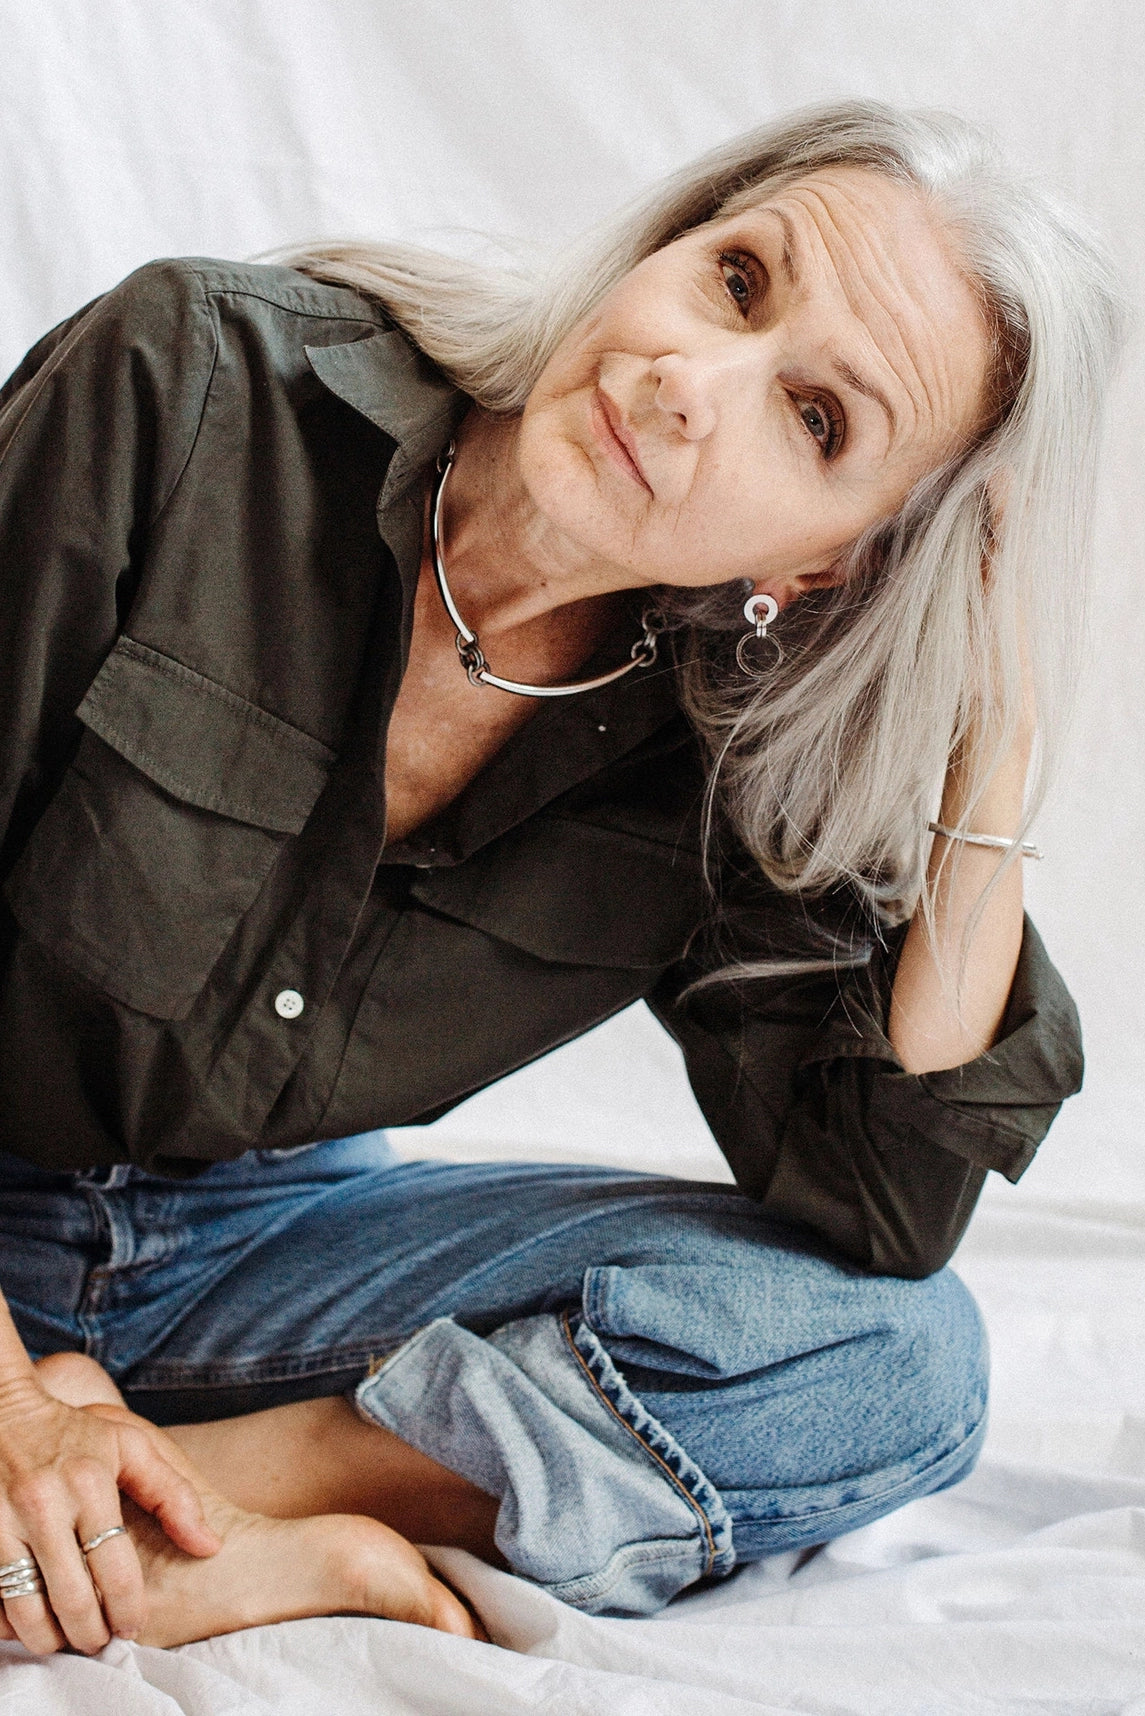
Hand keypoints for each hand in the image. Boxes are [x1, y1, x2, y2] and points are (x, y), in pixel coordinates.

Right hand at [0, 1372, 220, 1654]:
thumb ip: (173, 1495)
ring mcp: (1, 1524)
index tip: (133, 1626)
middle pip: (72, 1600)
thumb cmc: (73, 1433)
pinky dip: (13, 1623)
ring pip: (28, 1612)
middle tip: (102, 1641)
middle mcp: (43, 1506)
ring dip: (52, 1639)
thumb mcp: (129, 1446)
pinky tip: (32, 1620)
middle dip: (92, 1635)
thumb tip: (209, 1546)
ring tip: (69, 1639)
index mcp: (89, 1484)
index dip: (128, 1610)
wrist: (0, 1411)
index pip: (115, 1570)